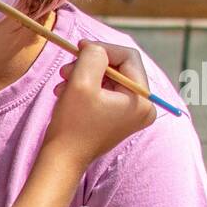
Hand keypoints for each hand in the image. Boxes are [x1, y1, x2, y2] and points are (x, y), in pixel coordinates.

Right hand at [45, 41, 155, 166]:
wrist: (62, 159)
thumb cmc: (72, 124)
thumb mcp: (82, 81)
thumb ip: (93, 55)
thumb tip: (95, 47)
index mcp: (142, 100)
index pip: (128, 57)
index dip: (103, 48)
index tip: (78, 48)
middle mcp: (144, 108)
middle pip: (119, 68)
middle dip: (90, 64)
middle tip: (65, 70)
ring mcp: (132, 115)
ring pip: (109, 79)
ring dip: (83, 76)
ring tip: (62, 84)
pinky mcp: (119, 119)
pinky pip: (105, 92)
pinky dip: (85, 88)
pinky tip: (66, 93)